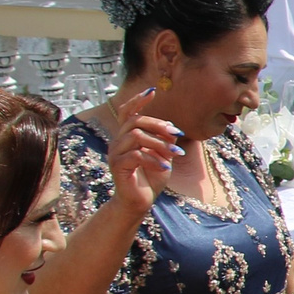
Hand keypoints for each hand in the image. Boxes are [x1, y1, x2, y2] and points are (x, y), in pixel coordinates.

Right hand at [107, 87, 181, 216]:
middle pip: (135, 121)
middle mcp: (118, 141)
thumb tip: (172, 126)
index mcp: (127, 136)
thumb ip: (165, 140)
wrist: (140, 202)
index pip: (127, 112)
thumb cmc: (151, 178)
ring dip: (159, 144)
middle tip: (177, 134)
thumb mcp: (163, 155)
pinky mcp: (117, 166)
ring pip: (136, 136)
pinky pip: (135, 155)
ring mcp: (115, 153)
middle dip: (158, 125)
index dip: (138, 100)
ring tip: (175, 155)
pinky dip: (153, 159)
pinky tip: (164, 167)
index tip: (152, 91)